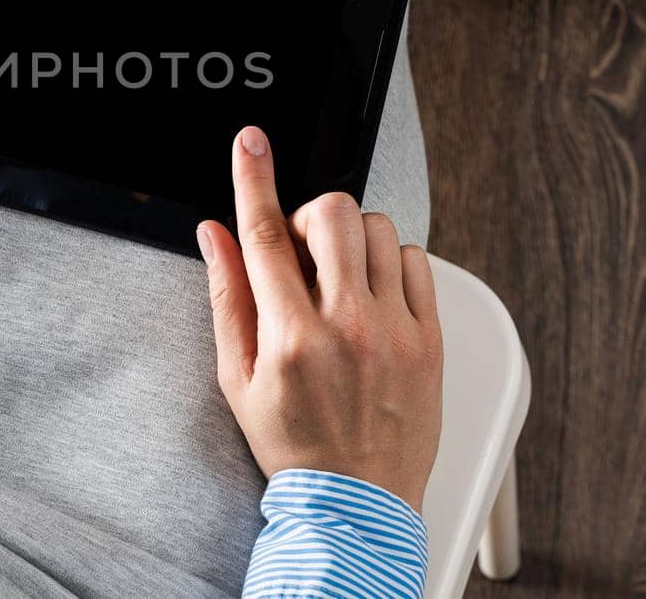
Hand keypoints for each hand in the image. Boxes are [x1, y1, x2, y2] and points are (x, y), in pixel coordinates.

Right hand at [198, 126, 442, 510]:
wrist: (356, 502)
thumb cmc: (294, 445)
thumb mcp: (237, 377)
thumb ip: (227, 297)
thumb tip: (215, 235)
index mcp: (290, 337)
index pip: (266, 234)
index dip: (253, 177)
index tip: (251, 143)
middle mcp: (346, 327)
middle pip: (332, 214)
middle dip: (309, 216)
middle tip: (302, 251)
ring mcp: (395, 330)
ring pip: (376, 229)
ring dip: (349, 238)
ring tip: (339, 278)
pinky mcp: (430, 338)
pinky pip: (414, 260)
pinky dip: (389, 261)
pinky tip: (372, 293)